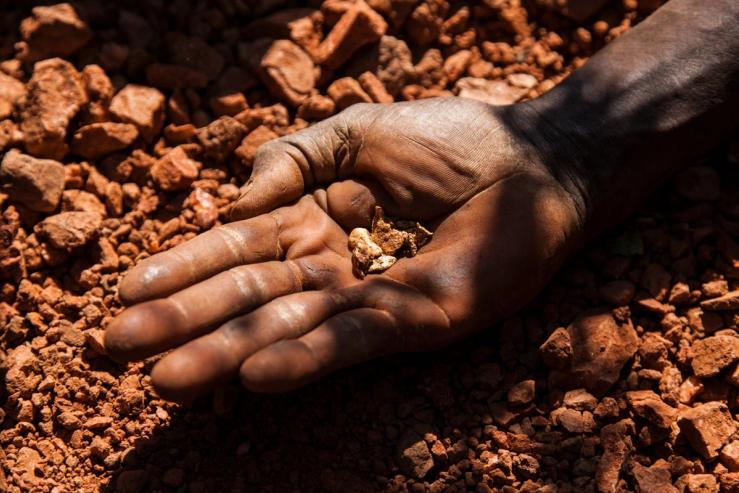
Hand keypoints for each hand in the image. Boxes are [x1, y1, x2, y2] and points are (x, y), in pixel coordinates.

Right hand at [104, 97, 584, 401]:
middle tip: (115, 348)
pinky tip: (255, 376)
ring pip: (285, 327)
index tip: (124, 289)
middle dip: (182, 322)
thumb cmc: (447, 139)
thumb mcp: (355, 132)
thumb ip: (291, 157)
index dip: (179, 267)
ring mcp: (367, 298)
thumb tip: (234, 198)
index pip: (232, 247)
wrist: (530, 161)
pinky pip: (349, 340)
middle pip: (244, 296)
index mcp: (308, 221)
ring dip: (225, 354)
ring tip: (165, 379)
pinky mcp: (412, 319)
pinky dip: (303, 357)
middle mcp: (328, 266)